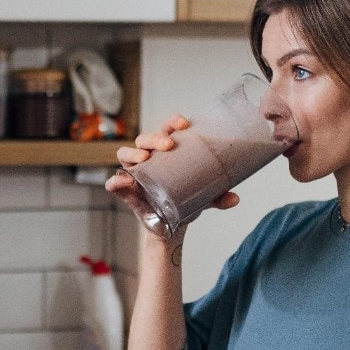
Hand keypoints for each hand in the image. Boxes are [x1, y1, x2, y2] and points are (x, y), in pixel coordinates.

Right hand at [105, 115, 238, 237]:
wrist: (172, 226)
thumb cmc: (186, 202)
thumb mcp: (204, 199)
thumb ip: (218, 197)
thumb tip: (234, 197)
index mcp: (167, 154)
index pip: (166, 130)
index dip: (172, 122)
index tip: (184, 124)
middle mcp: (148, 159)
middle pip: (145, 138)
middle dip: (155, 137)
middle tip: (169, 144)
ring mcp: (135, 173)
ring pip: (125, 154)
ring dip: (133, 152)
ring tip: (145, 158)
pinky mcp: (126, 191)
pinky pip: (115, 183)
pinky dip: (116, 182)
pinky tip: (124, 182)